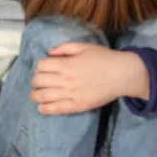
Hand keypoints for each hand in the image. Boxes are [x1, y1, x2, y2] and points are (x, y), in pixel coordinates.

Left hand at [31, 42, 148, 114]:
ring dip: (35, 96)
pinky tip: (41, 108)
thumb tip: (49, 52)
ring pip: (44, 96)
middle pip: (39, 81)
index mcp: (67, 64)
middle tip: (37, 82)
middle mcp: (66, 79)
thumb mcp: (84, 46)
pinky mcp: (78, 105)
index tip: (42, 69)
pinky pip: (57, 109)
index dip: (39, 67)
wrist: (121, 74)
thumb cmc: (104, 58)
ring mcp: (72, 94)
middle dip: (35, 81)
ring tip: (35, 96)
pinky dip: (46, 109)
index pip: (42, 66)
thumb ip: (65, 48)